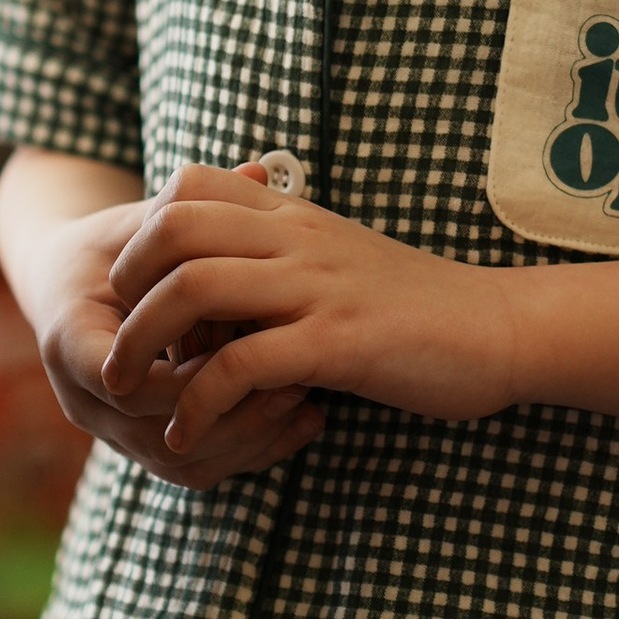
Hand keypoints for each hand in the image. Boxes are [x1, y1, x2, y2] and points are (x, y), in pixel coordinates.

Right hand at [17, 190, 324, 492]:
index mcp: (69, 338)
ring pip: (182, 462)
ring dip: (247, 437)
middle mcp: (83, 398)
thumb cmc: (122, 244)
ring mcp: (113, 430)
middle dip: (228, 411)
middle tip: (292, 381)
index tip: (240, 343)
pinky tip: (303, 420)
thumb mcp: (148, 220)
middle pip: (156, 435)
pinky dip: (251, 451)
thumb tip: (262, 166)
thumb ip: (195, 203)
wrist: (84, 287)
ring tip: (305, 401)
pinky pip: (198, 469)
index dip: (181, 374)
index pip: (121, 380)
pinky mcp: (144, 444)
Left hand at [105, 165, 516, 452]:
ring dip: (143, 344)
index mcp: (294, 216)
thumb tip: (221, 279)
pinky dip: (196, 403)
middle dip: (125, 287)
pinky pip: (240, 365)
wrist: (500, 328)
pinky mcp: (337, 343)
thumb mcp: (341, 259)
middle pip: (172, 228)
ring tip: (129, 390)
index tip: (140, 290)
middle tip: (118, 342)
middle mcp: (297, 240)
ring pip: (193, 289)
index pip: (189, 185)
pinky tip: (186, 433)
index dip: (144, 232)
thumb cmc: (419, 305)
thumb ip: (284, 256)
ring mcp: (317, 288)